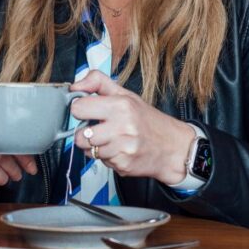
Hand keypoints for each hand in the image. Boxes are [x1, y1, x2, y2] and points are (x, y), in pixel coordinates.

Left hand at [69, 72, 194, 183]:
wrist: (173, 147)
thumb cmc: (148, 120)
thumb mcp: (125, 94)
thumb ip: (98, 83)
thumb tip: (75, 86)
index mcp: (120, 106)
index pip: (78, 108)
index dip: (80, 110)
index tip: (87, 110)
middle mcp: (122, 127)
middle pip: (79, 136)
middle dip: (85, 133)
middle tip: (99, 128)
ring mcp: (122, 148)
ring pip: (88, 151)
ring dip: (95, 147)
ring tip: (111, 139)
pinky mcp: (123, 165)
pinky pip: (101, 162)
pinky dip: (107, 157)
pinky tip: (119, 150)